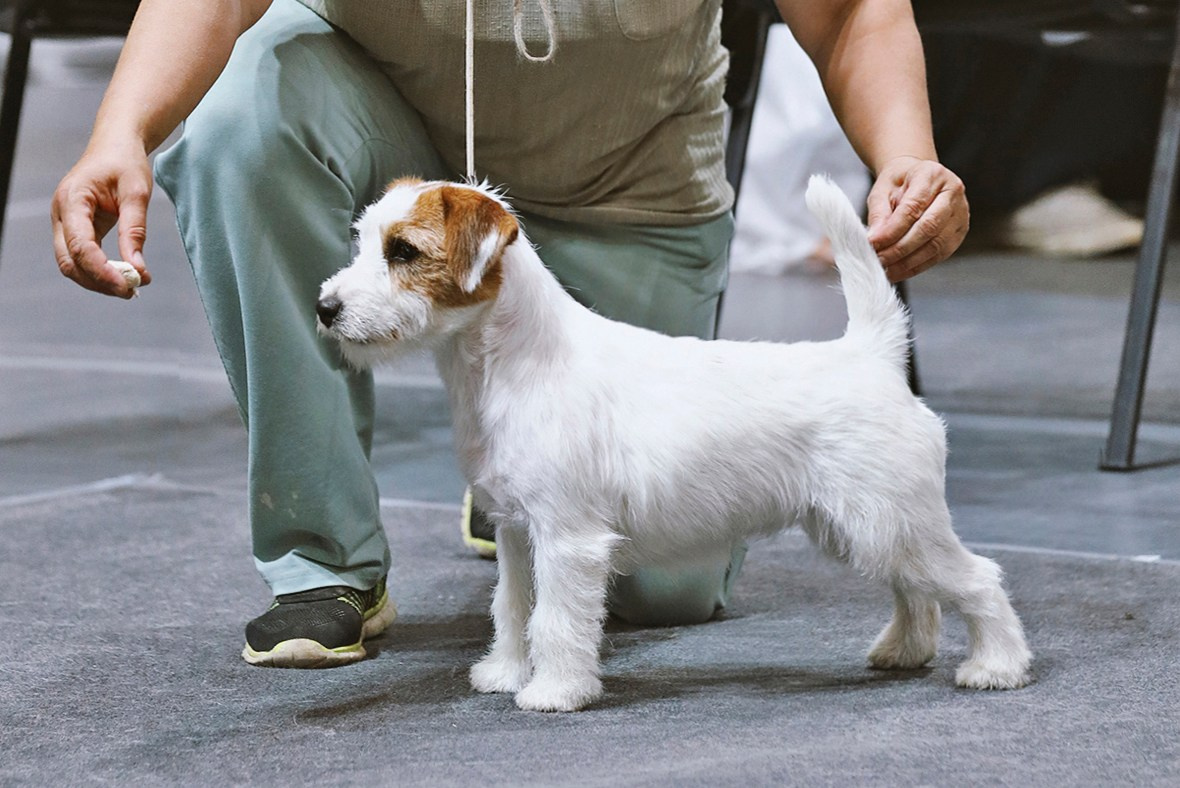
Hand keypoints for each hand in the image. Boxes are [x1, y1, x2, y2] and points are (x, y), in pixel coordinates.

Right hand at [51, 140, 152, 297]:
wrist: (115, 145)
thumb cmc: (125, 163)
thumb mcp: (136, 192)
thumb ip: (135, 230)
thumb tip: (137, 268)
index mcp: (72, 200)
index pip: (80, 245)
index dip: (102, 270)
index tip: (129, 286)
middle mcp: (61, 213)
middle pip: (69, 261)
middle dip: (98, 282)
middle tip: (131, 292)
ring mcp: (64, 222)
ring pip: (72, 264)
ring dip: (98, 281)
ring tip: (131, 287)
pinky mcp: (74, 228)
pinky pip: (81, 257)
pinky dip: (99, 270)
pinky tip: (124, 276)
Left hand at [865, 156, 968, 281]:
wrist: (916, 179)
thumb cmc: (899, 183)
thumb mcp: (882, 190)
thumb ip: (878, 213)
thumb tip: (875, 239)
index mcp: (932, 175)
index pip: (913, 207)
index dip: (892, 230)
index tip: (872, 243)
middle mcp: (952, 193)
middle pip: (928, 228)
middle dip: (900, 249)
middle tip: (878, 260)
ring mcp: (961, 213)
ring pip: (936, 245)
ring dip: (908, 262)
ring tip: (886, 269)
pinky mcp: (959, 232)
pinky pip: (939, 254)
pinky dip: (917, 266)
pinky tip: (898, 271)